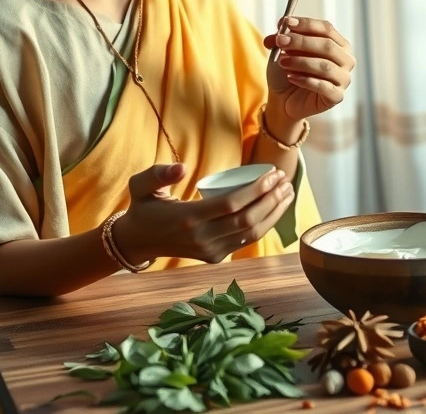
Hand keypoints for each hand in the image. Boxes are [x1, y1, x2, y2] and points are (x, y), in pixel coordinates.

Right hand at [112, 163, 295, 264]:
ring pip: (251, 233)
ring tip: (287, 193)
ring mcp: (210, 250)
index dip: (257, 189)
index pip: (232, 204)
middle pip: (247, 219)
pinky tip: (275, 209)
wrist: (137, 241)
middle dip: (271, 199)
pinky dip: (265, 225)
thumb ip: (158, 173)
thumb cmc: (143, 207)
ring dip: (274, 213)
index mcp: (188, 218)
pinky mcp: (215, 256)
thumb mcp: (140, 185)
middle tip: (285, 180)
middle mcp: (202, 238)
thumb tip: (182, 168)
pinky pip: (246, 241)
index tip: (273, 173)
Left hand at [263, 17, 354, 123]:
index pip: (326, 29)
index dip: (306, 24)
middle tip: (281, 41)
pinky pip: (323, 86)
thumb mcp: (282, 51)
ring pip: (325, 66)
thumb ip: (281, 38)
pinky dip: (305, 80)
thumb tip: (280, 28)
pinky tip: (290, 77)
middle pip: (327, 46)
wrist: (285, 99)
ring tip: (282, 61)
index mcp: (338, 44)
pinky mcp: (337, 96)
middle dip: (301, 42)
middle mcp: (346, 60)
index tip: (286, 22)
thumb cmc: (289, 71)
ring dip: (301, 61)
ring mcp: (344, 79)